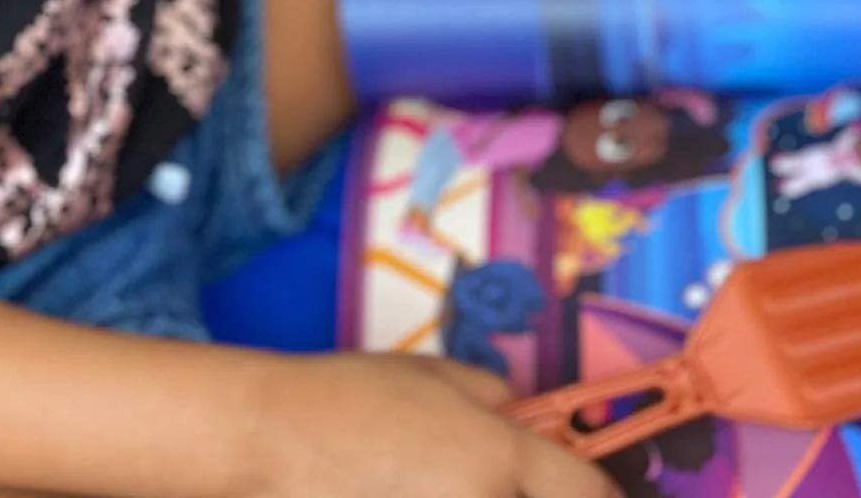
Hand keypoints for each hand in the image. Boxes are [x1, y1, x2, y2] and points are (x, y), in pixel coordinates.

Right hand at [248, 352, 618, 497]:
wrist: (267, 442)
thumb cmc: (344, 399)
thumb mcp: (431, 374)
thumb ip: (494, 398)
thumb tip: (523, 420)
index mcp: (499, 458)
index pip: (589, 492)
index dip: (594, 490)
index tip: (585, 488)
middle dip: (540, 496)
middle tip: (489, 476)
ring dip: (485, 496)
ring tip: (437, 481)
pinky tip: (410, 492)